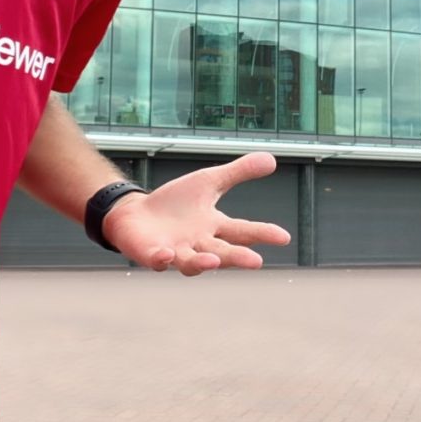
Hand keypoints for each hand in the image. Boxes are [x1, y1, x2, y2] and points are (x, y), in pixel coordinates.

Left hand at [101, 151, 290, 275]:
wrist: (137, 213)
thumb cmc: (175, 203)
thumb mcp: (208, 182)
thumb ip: (238, 173)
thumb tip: (271, 159)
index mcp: (214, 227)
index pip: (242, 231)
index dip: (262, 234)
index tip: (283, 237)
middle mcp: (199, 245)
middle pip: (222, 252)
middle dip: (238, 257)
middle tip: (256, 262)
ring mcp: (176, 252)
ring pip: (192, 262)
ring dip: (202, 262)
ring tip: (213, 260)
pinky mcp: (152, 254)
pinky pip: (158, 259)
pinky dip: (162, 259)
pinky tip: (166, 255)